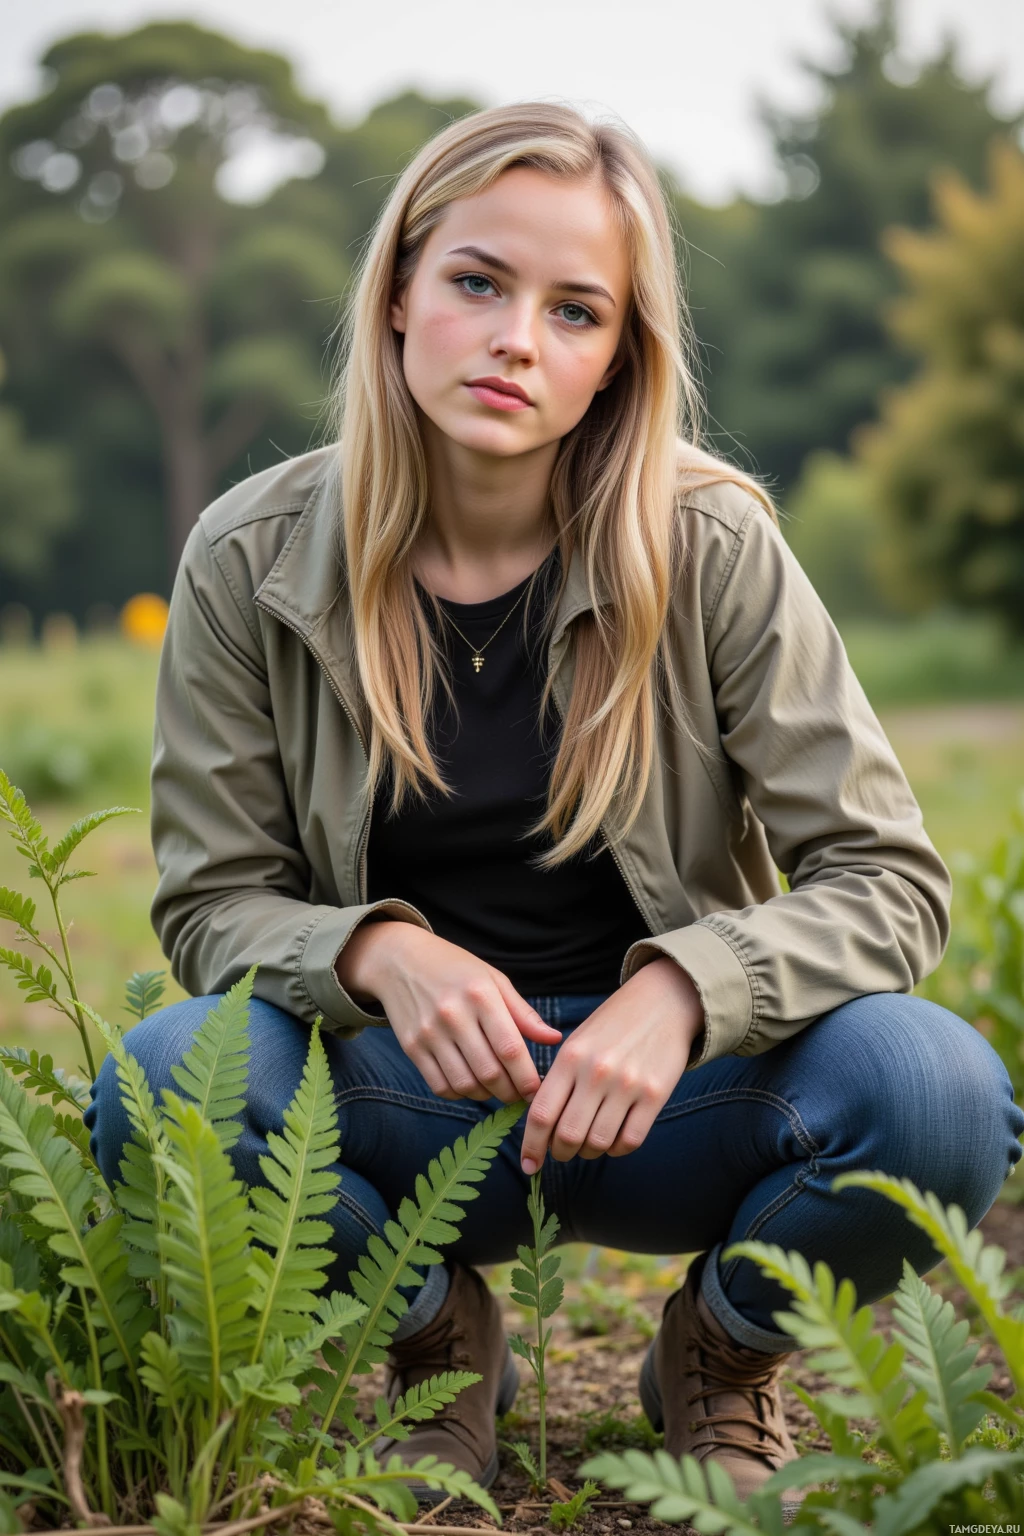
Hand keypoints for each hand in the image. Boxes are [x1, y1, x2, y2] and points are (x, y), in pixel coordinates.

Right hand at [336, 920, 561, 1102]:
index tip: (537, 1090)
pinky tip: (470, 1084)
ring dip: (487, 1096)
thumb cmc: (455, 969)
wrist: (399, 959)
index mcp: (481, 995)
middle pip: (489, 1073)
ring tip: (497, 1090)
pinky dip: (460, 1094)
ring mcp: (429, 1033)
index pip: (510, 1049)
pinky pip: (440, 1086)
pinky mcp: (411, 1047)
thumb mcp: (493, 979)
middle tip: (520, 1095)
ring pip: (465, 1084)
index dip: (527, 1077)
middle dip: (511, 1092)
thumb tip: (554, 1039)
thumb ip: (523, 1013)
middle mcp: (453, 1015)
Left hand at [519, 957, 703, 1171]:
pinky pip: (630, 1140)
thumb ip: (559, 1080)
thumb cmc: (612, 1026)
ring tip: (588, 1144)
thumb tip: (541, 1125)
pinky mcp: (655, 1095)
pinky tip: (613, 1140)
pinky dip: (617, 1149)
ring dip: (589, 1152)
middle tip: (561, 1151)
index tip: (529, 1164)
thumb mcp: (577, 1042)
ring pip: (598, 1142)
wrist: (662, 1002)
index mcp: (570, 1057)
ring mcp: (628, 1085)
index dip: (531, 1145)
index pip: (541, 1113)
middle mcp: (596, 1072)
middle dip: (560, 1153)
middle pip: (568, 1135)